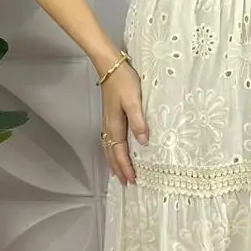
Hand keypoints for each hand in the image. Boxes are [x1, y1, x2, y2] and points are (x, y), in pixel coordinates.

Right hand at [101, 61, 147, 186]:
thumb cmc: (123, 81)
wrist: (110, 66)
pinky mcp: (110, 116)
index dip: (125, 167)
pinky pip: (110, 140)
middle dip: (119, 169)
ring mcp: (108, 121)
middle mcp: (109, 126)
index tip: (132, 181)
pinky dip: (112, 151)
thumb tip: (142, 142)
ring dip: (114, 162)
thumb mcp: (134, 101)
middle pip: (112, 154)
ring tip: (119, 174)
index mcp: (115, 125)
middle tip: (126, 184)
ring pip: (109, 148)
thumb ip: (138, 122)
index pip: (120, 152)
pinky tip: (115, 151)